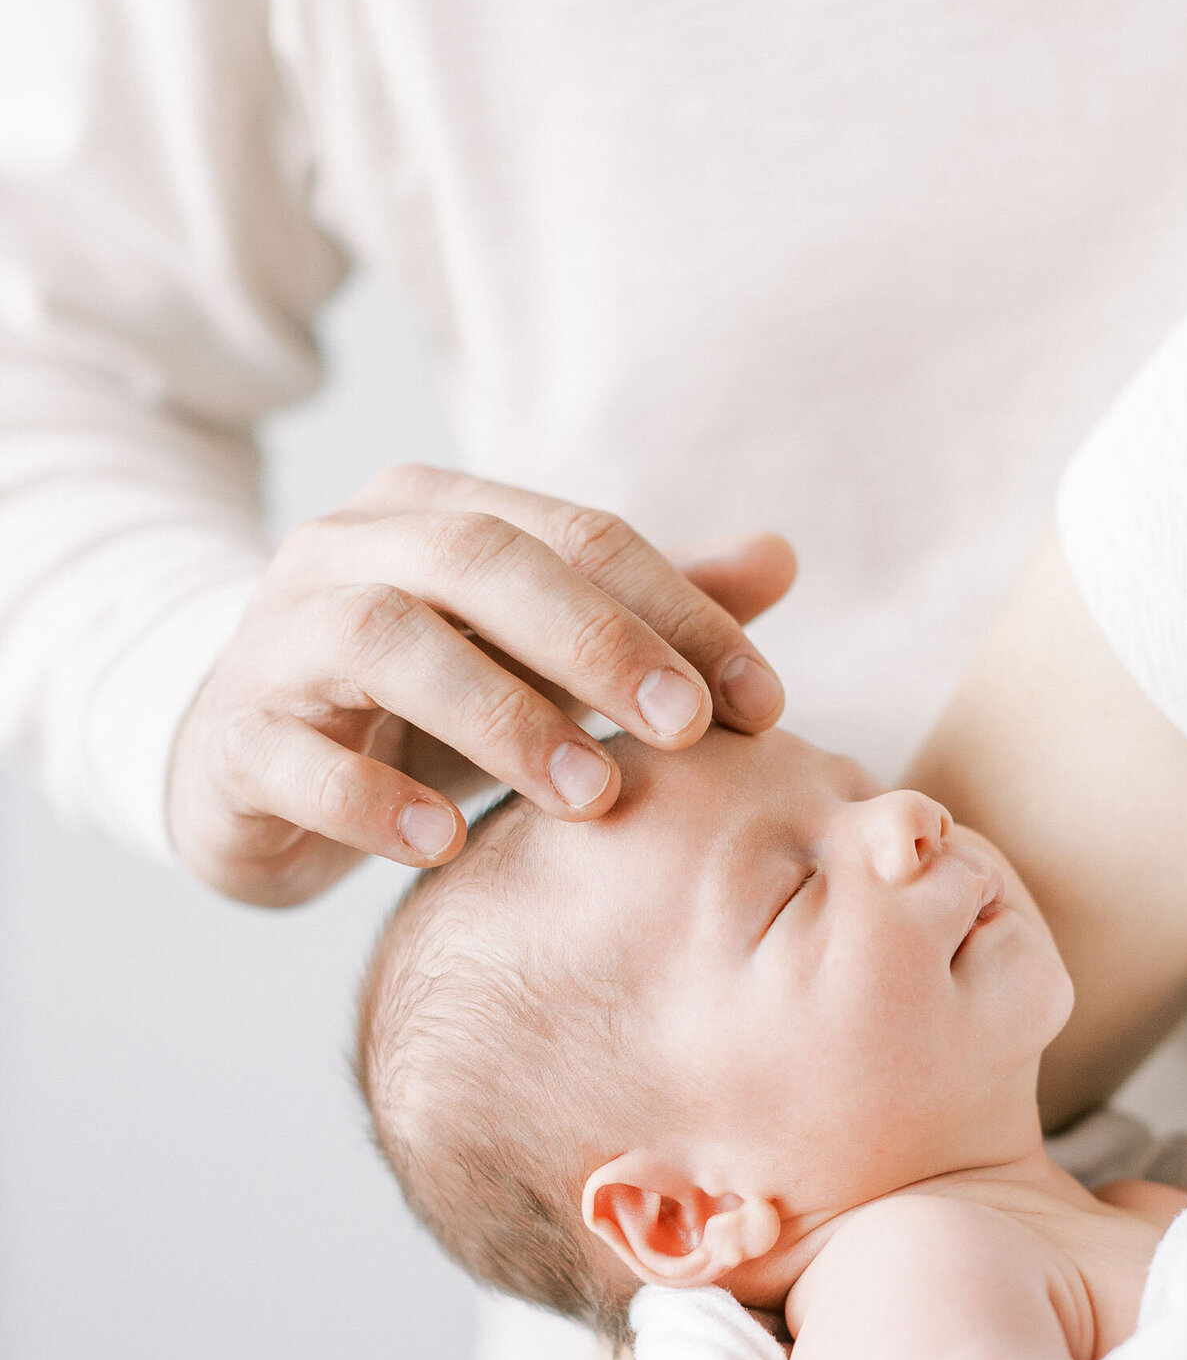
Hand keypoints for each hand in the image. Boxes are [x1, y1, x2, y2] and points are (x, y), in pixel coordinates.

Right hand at [167, 462, 793, 902]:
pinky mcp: (233, 742)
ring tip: (589, 795)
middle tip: (687, 730)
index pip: (577, 536)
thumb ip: (648, 612)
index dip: (677, 611)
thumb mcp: (537, 656)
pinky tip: (446, 846)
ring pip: (382, 639)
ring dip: (499, 715)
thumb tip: (780, 560)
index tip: (761, 703)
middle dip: (596, 642)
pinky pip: (296, 758)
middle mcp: (347, 552)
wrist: (251, 773)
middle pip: (479, 562)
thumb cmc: (422, 706)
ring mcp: (277, 643)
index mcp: (435, 513)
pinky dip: (373, 799)